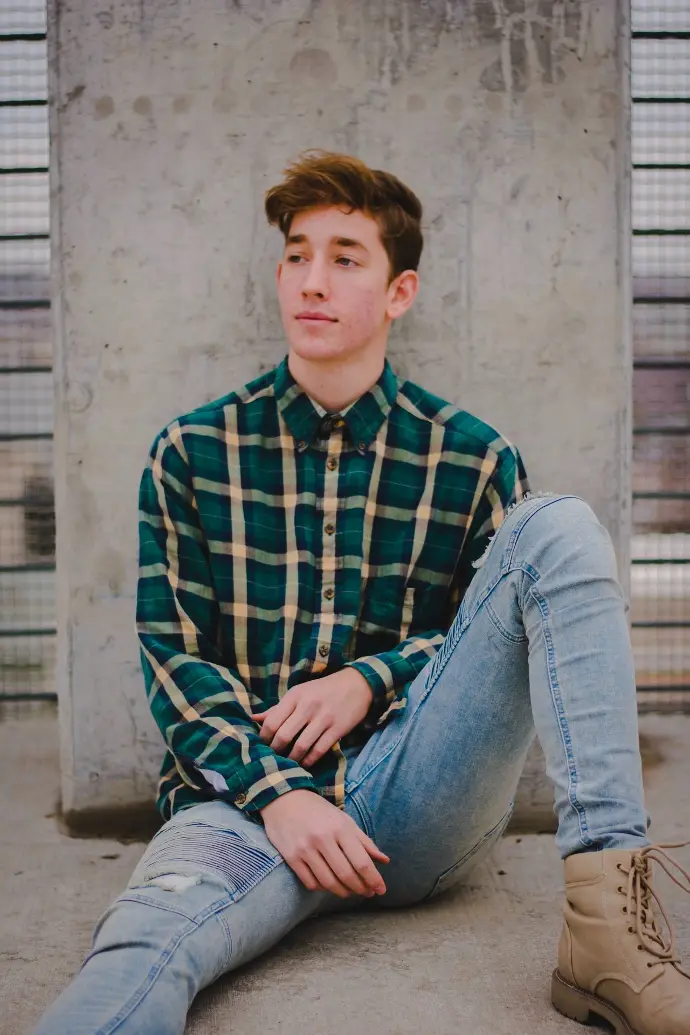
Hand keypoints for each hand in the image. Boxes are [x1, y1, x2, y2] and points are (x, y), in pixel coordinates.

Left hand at [254, 669, 373, 766]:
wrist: (357, 685)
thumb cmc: (322, 690)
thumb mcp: (299, 693)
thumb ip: (277, 708)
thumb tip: (253, 719)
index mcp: (295, 696)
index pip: (272, 721)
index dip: (264, 738)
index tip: (262, 746)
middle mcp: (308, 706)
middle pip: (283, 736)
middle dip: (275, 752)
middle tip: (273, 759)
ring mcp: (323, 718)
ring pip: (301, 746)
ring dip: (292, 759)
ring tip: (287, 764)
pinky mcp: (337, 728)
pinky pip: (319, 750)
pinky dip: (309, 760)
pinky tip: (304, 763)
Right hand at [261, 789, 388, 897]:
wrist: (283, 800)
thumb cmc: (318, 811)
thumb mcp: (344, 819)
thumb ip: (364, 841)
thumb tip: (385, 860)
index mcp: (340, 828)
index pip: (361, 862)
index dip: (374, 879)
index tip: (381, 890)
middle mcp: (323, 839)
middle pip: (346, 875)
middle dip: (360, 888)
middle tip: (367, 893)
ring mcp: (306, 849)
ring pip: (329, 882)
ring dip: (343, 892)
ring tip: (350, 891)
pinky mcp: (291, 858)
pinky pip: (311, 883)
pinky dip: (323, 888)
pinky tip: (330, 886)